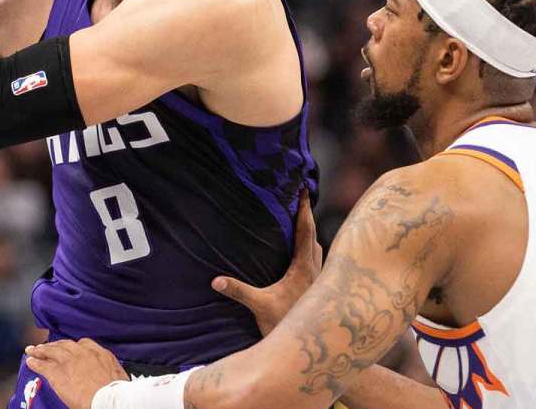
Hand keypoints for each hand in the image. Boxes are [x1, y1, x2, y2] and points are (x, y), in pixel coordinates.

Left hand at [25, 338, 128, 408]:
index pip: (84, 343)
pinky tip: (29, 361)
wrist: (106, 399)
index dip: (74, 346)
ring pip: (51, 351)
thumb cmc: (115, 391)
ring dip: (41, 350)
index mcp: (99, 353)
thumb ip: (108, 369)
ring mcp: (69, 361)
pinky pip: (43, 365)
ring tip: (33, 350)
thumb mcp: (118, 374)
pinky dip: (35, 362)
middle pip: (65, 345)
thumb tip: (107, 374)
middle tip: (47, 347)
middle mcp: (83, 353)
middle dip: (55, 345)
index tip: (70, 349)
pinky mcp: (57, 373)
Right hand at [212, 190, 320, 334]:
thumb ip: (238, 291)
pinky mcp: (319, 287)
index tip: (303, 190)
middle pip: (315, 235)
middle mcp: (317, 270)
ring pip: (319, 248)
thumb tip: (215, 281)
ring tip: (302, 222)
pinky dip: (311, 248)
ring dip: (311, 233)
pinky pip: (318, 260)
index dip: (304, 210)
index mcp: (304, 267)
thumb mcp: (259, 306)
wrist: (307, 345)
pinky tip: (302, 254)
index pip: (305, 231)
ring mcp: (320, 279)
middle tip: (301, 198)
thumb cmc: (284, 324)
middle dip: (308, 216)